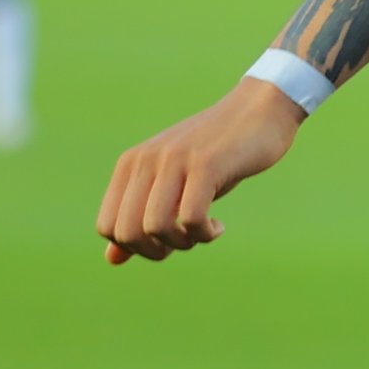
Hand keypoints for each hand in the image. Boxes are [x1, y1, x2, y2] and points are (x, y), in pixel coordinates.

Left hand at [97, 80, 304, 264]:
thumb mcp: (173, 184)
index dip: (134, 247)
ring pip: (156, 227)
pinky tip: (218, 226)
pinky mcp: (206, 165)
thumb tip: (111, 260)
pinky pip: (192, 217)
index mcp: (131, 163)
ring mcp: (175, 161)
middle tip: (184, 243)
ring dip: (181, 243)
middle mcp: (146, 160)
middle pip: (127, 232)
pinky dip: (204, 234)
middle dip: (155, 251)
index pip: (107, 226)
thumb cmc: (218, 152)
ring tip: (202, 233)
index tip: (165, 241)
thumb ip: (141, 217)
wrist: (260, 109)